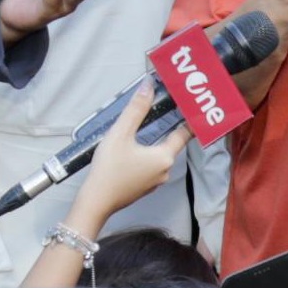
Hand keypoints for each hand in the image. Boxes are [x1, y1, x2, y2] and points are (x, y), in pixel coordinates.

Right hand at [70, 86, 189, 229]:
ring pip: (159, 156)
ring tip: (148, 128)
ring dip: (155, 143)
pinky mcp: (144, 187)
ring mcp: (155, 181)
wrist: (95, 202)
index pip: (184, 134)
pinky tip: (134, 150)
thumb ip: (136, 110)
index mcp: (164, 157)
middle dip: (169, 128)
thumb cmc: (109, 169)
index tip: (192, 108)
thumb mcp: (121, 134)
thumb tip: (149, 86)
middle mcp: (165, 170)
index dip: (189, 120)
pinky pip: (150, 166)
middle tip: (167, 111)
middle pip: (171, 144)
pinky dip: (146, 156)